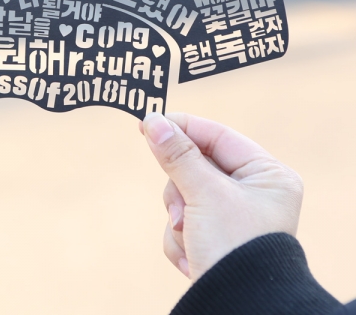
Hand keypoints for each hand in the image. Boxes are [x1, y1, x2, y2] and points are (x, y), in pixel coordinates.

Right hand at [140, 112, 303, 280]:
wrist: (238, 309)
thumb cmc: (234, 247)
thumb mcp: (204, 193)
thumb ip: (177, 154)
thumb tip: (153, 120)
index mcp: (267, 175)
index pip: (217, 135)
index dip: (183, 127)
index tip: (149, 122)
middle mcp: (253, 193)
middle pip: (196, 166)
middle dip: (182, 189)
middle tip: (182, 208)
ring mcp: (233, 218)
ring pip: (184, 194)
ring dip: (179, 217)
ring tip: (190, 237)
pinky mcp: (215, 240)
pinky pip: (183, 221)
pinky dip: (181, 239)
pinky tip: (193, 257)